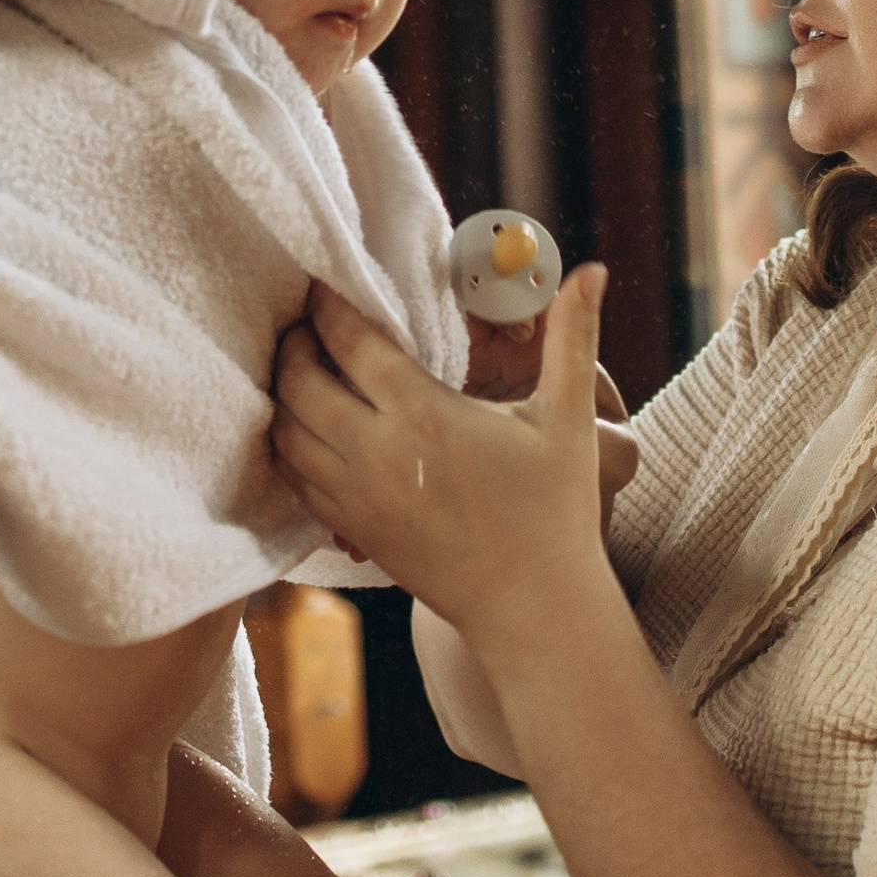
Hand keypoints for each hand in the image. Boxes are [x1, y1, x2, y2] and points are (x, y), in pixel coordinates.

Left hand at [273, 265, 614, 659]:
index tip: (323, 286)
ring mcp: (358, 497)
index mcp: (424, 415)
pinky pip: (294, 479)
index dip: (326, 306)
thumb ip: (574, 338)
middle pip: (299, 382)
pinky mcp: (354, 530)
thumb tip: (594, 270)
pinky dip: (288, 446)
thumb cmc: (555, 510)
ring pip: (286, 433)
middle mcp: (378, 454)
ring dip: (282, 395)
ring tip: (298, 368)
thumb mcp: (570, 419)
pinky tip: (305, 428)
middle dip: (293, 345)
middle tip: (303, 324)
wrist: (533, 606)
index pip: (349, 343)